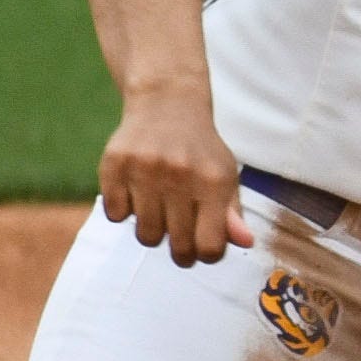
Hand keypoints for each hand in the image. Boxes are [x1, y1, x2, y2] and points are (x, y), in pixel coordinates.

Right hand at [99, 78, 253, 266]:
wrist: (166, 105)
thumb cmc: (200, 151)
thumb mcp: (225, 177)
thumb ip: (232, 213)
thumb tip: (245, 243)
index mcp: (214, 181)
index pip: (210, 245)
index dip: (207, 255)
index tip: (204, 249)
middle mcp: (180, 174)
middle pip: (178, 245)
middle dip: (181, 252)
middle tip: (180, 242)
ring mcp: (145, 169)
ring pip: (145, 234)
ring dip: (152, 232)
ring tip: (160, 213)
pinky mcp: (115, 164)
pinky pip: (115, 214)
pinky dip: (124, 211)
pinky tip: (136, 194)